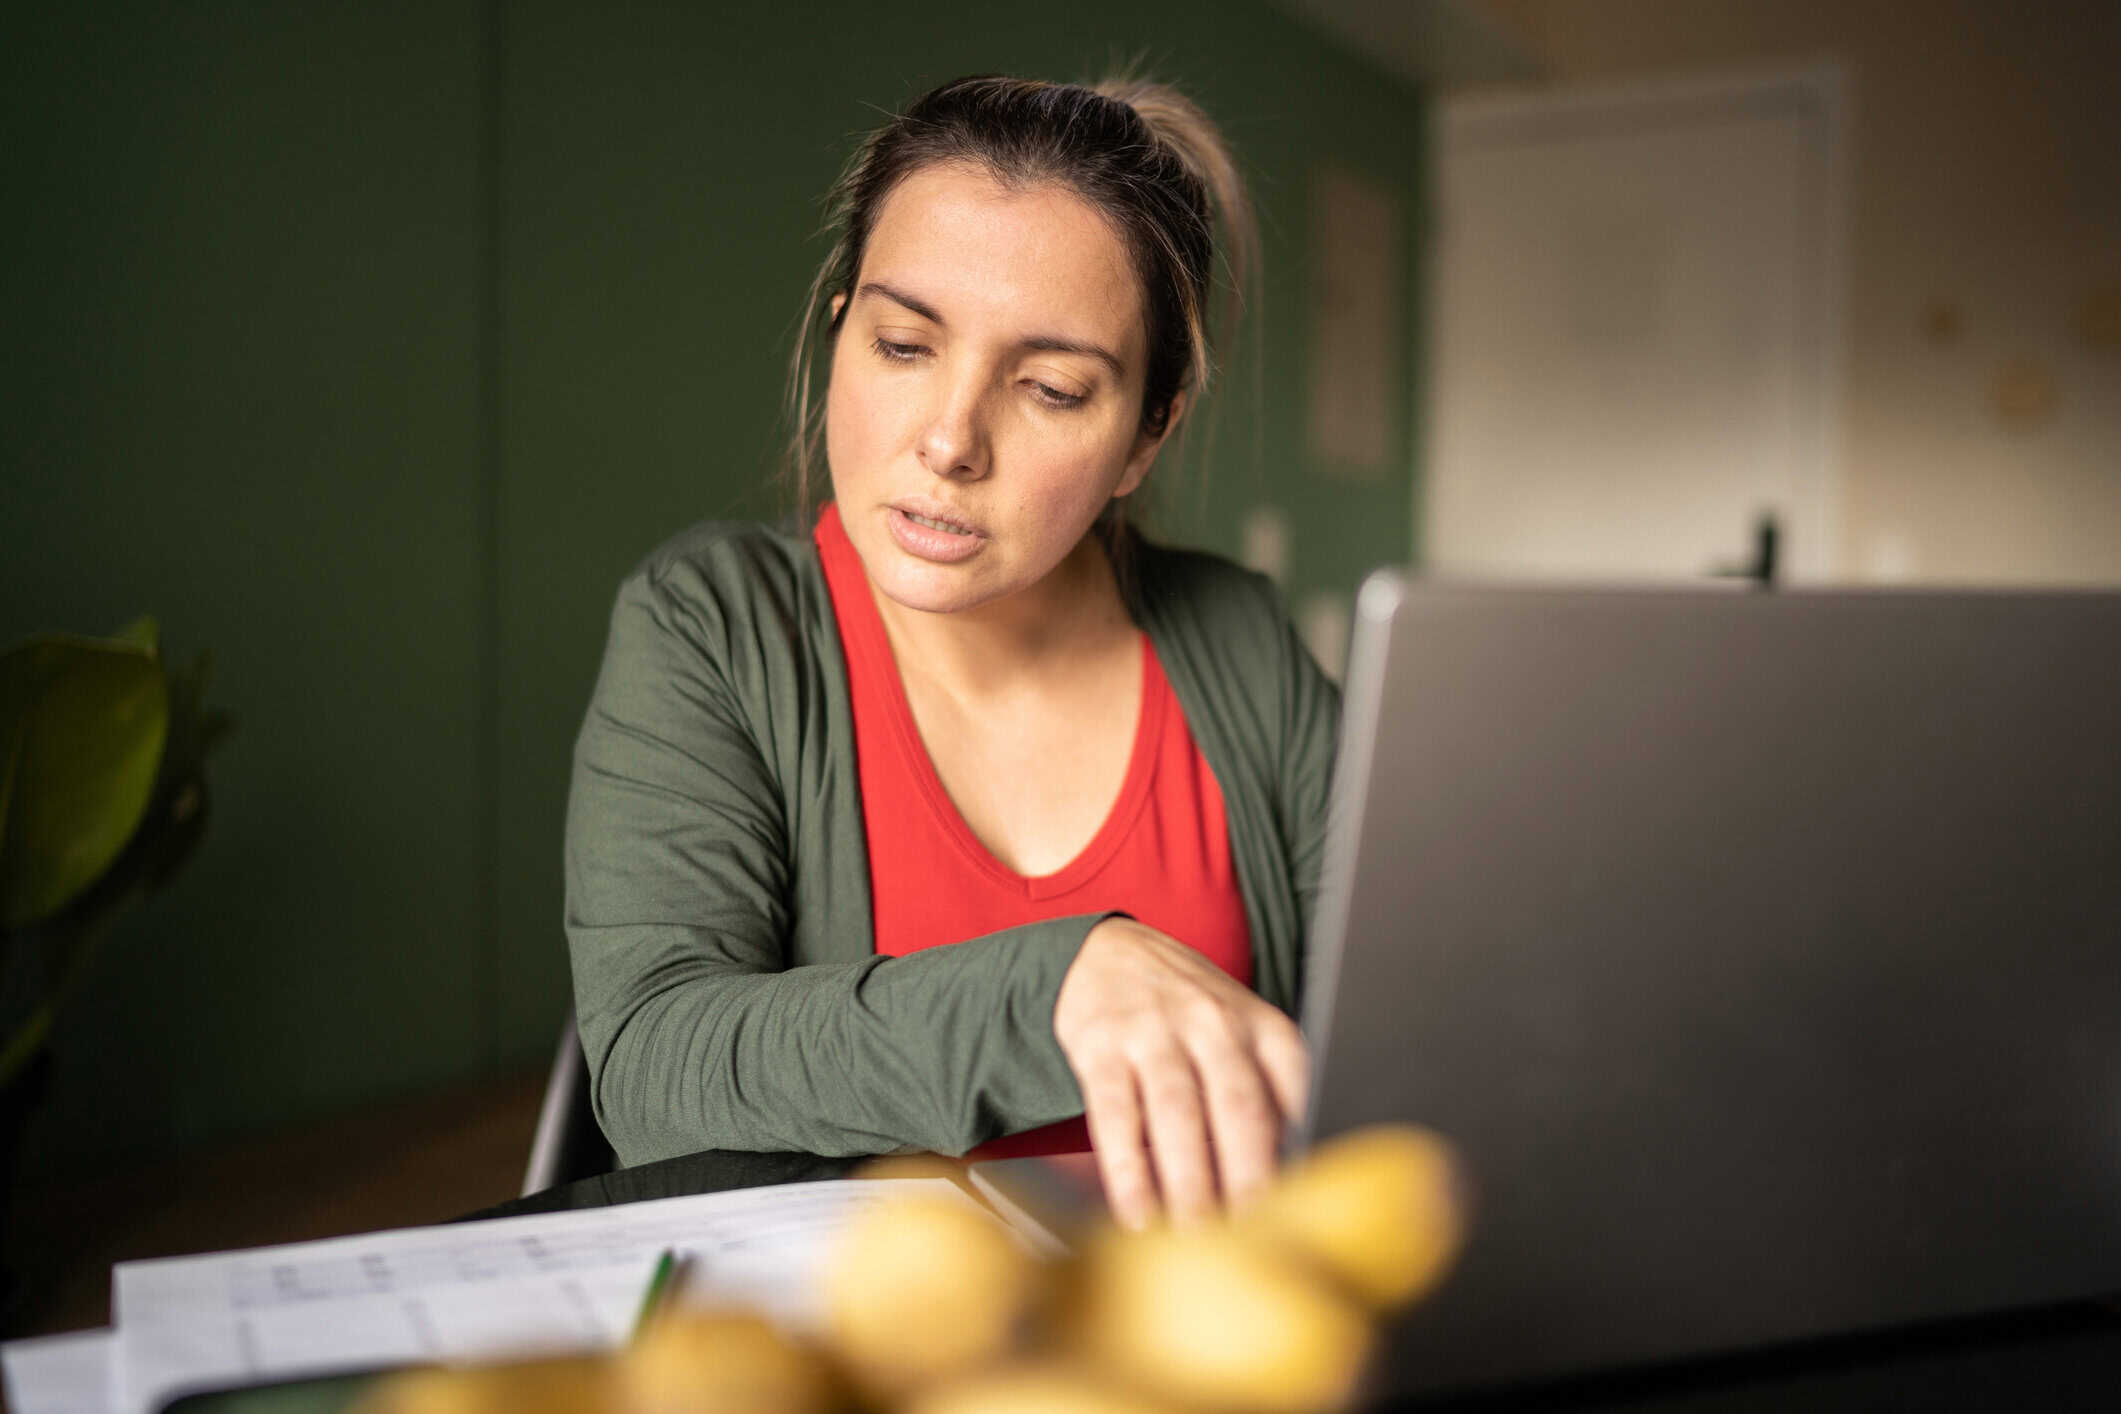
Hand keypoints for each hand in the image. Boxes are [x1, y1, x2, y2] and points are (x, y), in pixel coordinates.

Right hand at [1052, 917, 1309, 1229]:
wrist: (1109, 949)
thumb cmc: (1188, 1011)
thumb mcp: (1242, 1032)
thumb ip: (1268, 1094)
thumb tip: (1289, 1179)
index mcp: (1260, 1025)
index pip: (1294, 1088)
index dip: (1300, 1150)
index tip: (1300, 1208)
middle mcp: (1212, 1022)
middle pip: (1238, 1105)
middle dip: (1247, 1178)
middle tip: (1252, 1238)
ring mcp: (1154, 1030)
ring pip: (1177, 1111)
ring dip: (1188, 1181)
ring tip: (1195, 1237)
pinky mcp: (1102, 1046)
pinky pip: (1116, 1113)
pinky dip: (1127, 1169)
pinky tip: (1137, 1212)